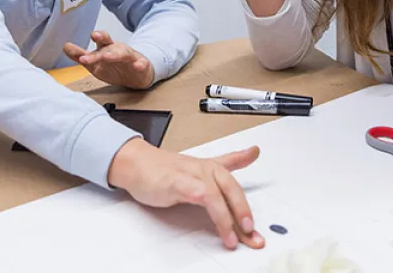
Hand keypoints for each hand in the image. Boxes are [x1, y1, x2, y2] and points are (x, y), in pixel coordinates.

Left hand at [63, 31, 154, 88]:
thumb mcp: (96, 63)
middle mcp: (118, 50)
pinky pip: (141, 64)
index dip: (96, 36)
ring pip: (124, 53)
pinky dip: (140, 65)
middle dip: (103, 39)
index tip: (91, 35)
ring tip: (107, 57)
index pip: (100, 40)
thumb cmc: (115, 66)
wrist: (137, 75)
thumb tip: (65, 47)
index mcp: (107, 48)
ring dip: (116, 54)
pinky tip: (137, 66)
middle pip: (110, 44)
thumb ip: (81, 55)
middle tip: (95, 36)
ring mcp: (130, 57)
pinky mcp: (141, 65)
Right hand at [108, 138, 264, 250]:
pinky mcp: (178, 182)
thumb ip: (216, 170)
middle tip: (252, 232)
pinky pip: (199, 193)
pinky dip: (209, 203)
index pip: (231, 169)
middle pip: (231, 186)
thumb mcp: (194, 172)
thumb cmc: (162, 171)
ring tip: (233, 237)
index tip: (256, 154)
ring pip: (217, 193)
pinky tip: (215, 215)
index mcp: (208, 167)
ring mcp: (191, 174)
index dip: (245, 159)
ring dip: (228, 217)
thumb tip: (239, 166)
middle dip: (244, 210)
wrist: (135, 164)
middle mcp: (204, 168)